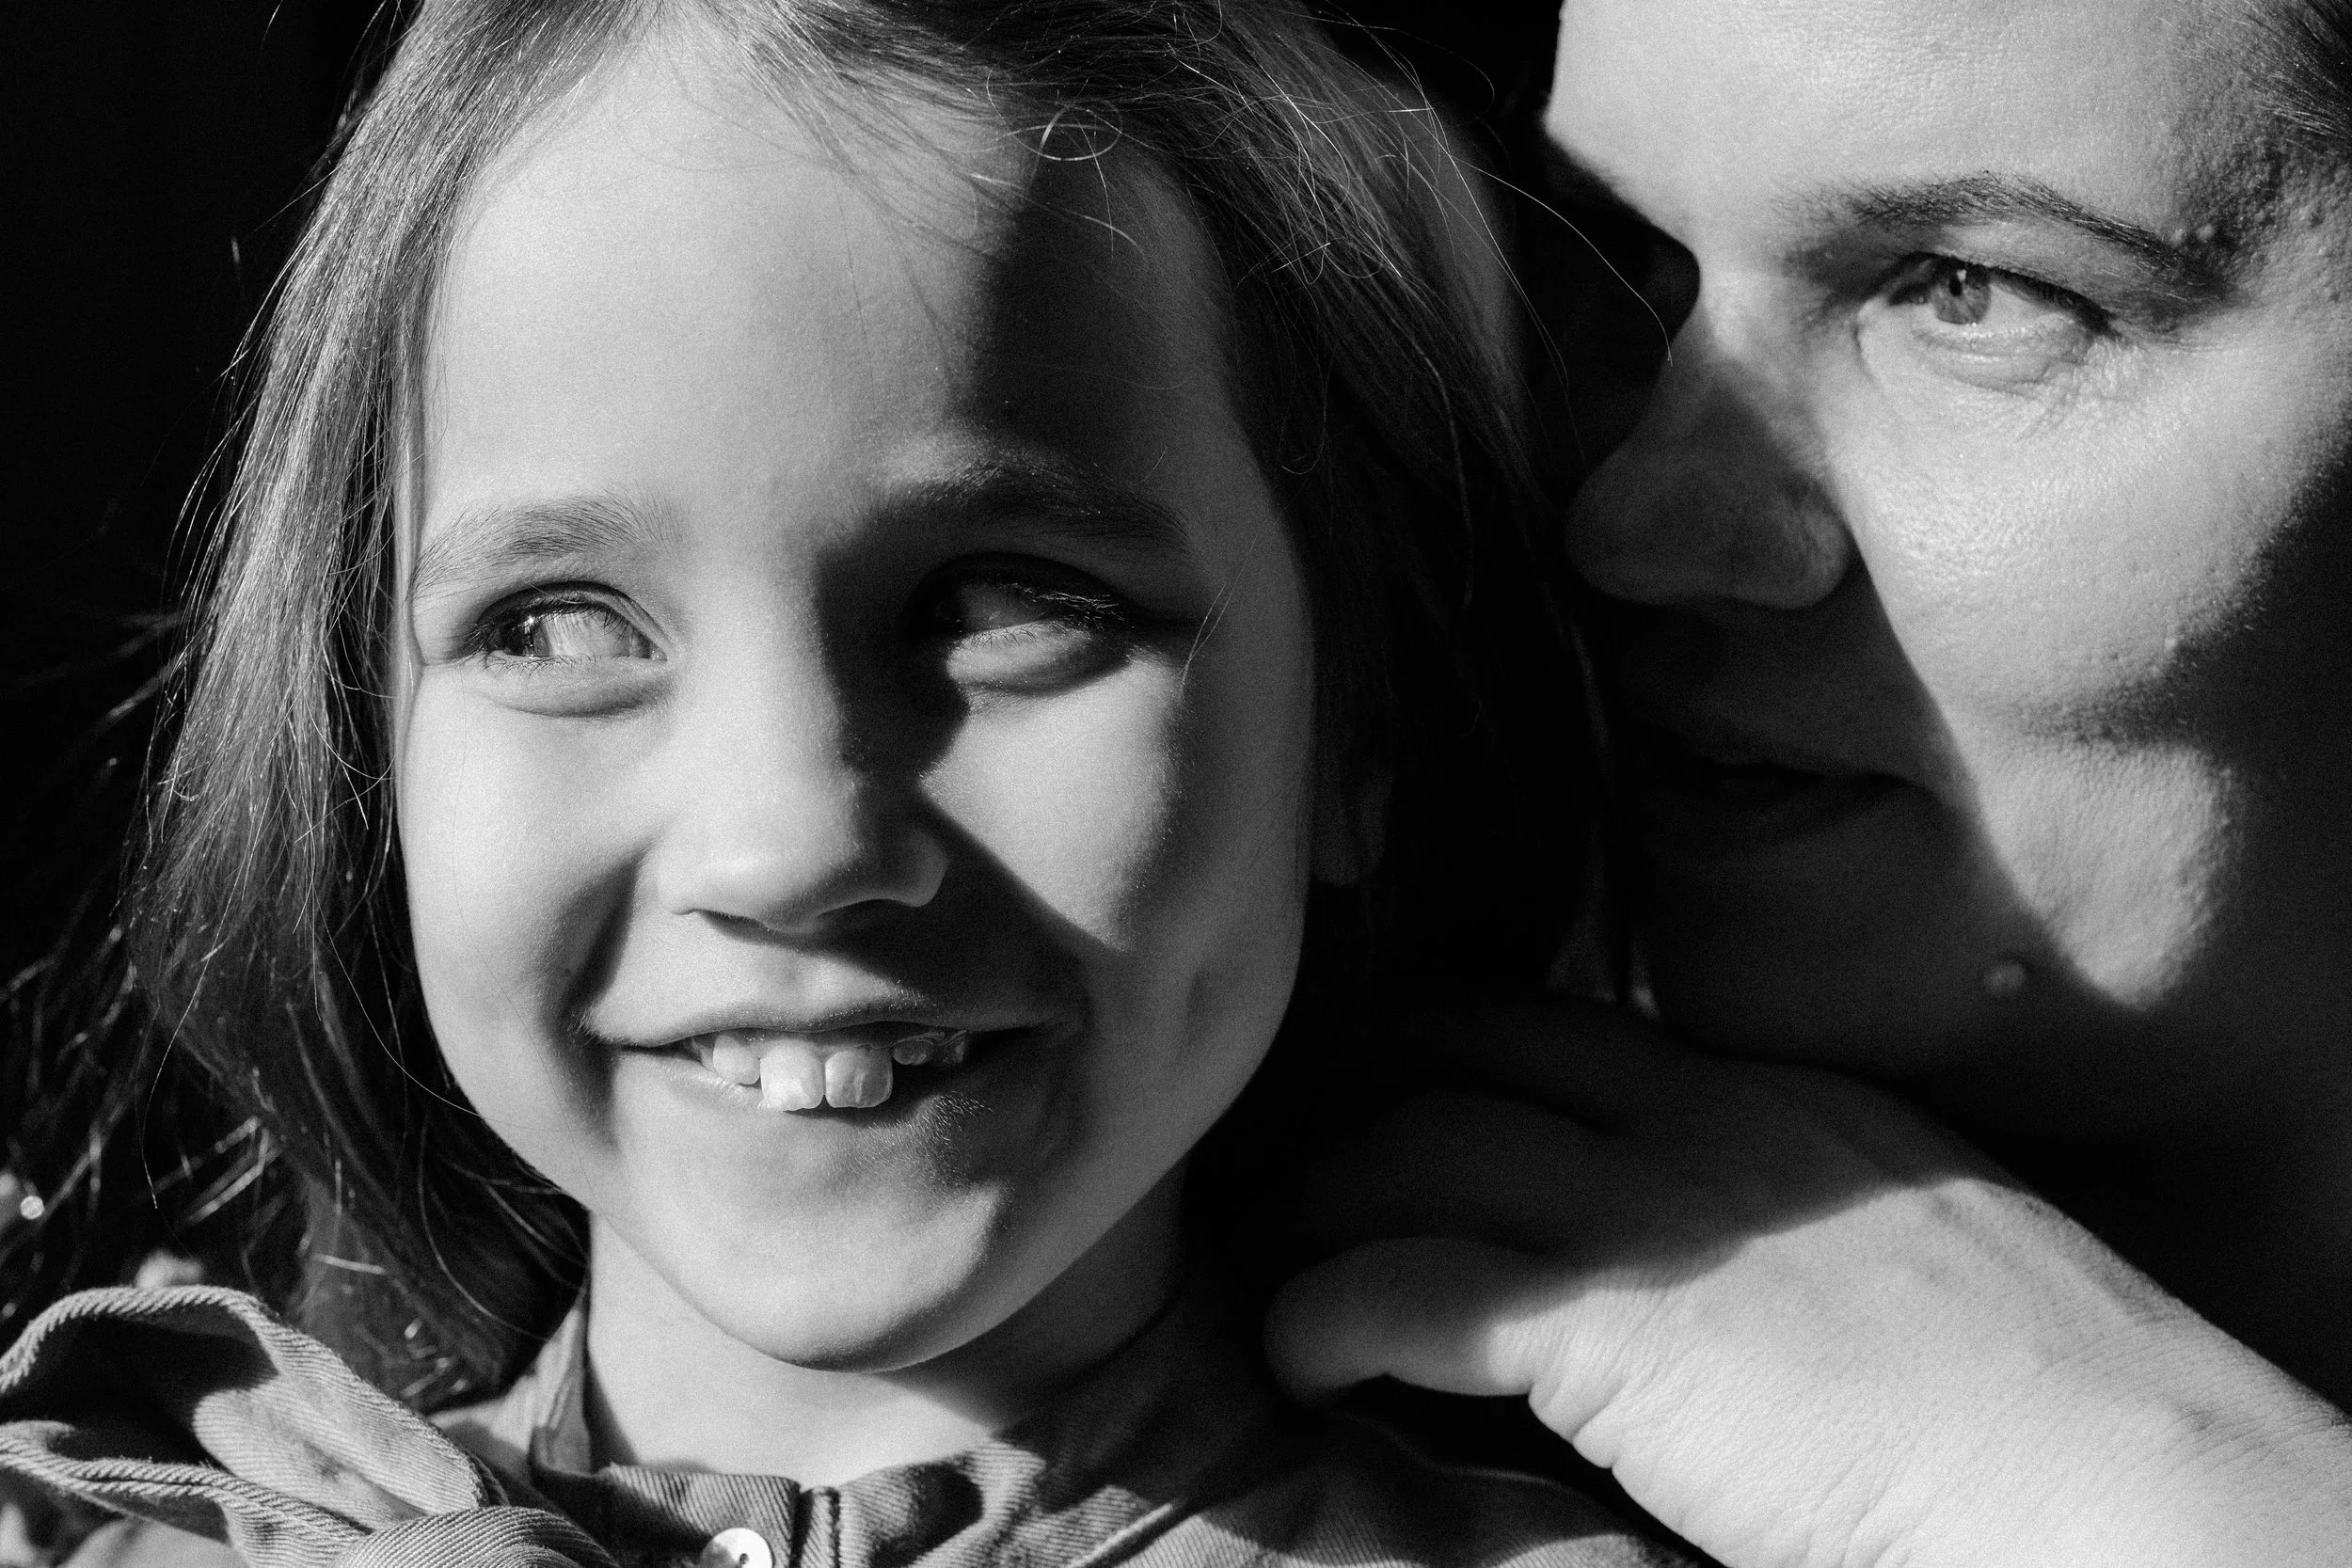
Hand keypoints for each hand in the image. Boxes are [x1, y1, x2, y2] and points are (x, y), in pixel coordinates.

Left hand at [1265, 995, 2351, 1567]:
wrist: (2126, 1483)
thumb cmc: (2043, 1417)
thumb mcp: (1908, 1269)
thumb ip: (1787, 1238)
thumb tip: (1691, 1284)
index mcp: (1783, 1111)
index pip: (1569, 1023)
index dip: (1450, 1047)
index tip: (1380, 1089)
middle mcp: (1713, 1124)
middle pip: (1467, 1038)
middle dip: (1353, 1080)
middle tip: (1283, 1143)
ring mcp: (1663, 1211)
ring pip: (1412, 1144)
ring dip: (1316, 1199)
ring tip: (1271, 1258)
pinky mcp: (1616, 1322)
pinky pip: (1410, 1284)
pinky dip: (1329, 1314)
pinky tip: (1302, 1357)